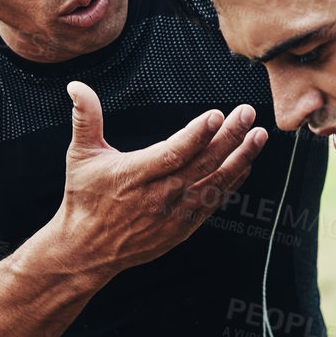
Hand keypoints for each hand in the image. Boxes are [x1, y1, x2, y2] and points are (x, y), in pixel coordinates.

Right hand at [51, 81, 267, 274]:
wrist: (87, 249)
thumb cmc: (85, 198)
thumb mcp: (80, 156)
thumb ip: (85, 118)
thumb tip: (77, 86)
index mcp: (134, 176)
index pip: (172, 153)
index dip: (196, 135)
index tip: (217, 115)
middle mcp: (158, 196)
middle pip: (201, 164)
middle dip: (229, 138)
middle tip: (247, 113)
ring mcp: (174, 214)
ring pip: (214, 183)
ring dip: (239, 158)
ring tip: (258, 135)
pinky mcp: (183, 227)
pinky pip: (214, 202)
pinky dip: (233, 183)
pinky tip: (246, 163)